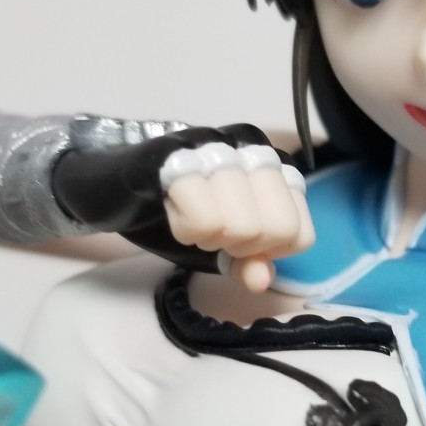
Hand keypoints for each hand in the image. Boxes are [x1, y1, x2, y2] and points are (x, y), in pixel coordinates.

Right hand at [165, 148, 314, 291]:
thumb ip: (250, 261)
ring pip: (245, 225)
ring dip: (211, 237)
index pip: (301, 233)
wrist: (124, 183)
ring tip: (192, 217)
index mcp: (277, 167)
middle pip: (279, 228)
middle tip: (215, 230)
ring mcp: (219, 145)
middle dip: (243, 245)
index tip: (239, 239)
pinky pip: (205, 219)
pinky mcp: (179, 155)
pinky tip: (175, 210)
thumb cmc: (184, 209)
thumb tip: (262, 280)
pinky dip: (187, 230)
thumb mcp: (226, 242)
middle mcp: (255, 147)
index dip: (267, 251)